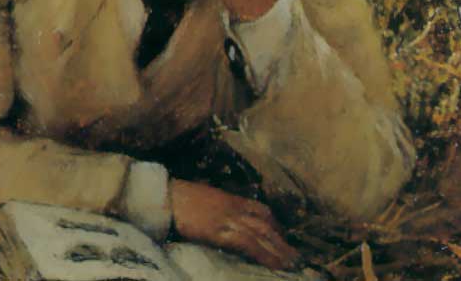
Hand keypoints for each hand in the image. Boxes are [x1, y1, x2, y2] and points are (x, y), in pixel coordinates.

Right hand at [169, 179, 294, 270]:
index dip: (274, 224)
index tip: (283, 237)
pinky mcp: (220, 231)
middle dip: (281, 240)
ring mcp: (227, 218)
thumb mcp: (205, 199)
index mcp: (229, 198)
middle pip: (265, 223)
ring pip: (261, 233)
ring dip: (279, 249)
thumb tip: (227, 218)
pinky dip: (263, 253)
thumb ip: (220, 208)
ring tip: (291, 263)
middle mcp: (233, 207)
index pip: (260, 209)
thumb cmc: (179, 198)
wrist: (165, 198)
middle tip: (296, 255)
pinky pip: (248, 243)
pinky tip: (273, 263)